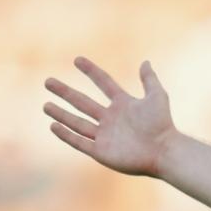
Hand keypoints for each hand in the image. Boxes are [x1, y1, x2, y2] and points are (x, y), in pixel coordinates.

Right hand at [44, 57, 176, 177]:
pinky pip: (79, 142)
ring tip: (46, 105)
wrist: (164, 151)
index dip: (92, 71)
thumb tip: (145, 62)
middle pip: (83, 102)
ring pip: (77, 123)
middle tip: (48, 81)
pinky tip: (53, 125)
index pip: (104, 83)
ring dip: (61, 114)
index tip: (77, 59)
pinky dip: (66, 135)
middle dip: (65, 92)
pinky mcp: (101, 151)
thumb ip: (150, 80)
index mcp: (124, 104)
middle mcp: (111, 119)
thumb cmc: (162, 125)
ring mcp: (105, 136)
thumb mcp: (157, 97)